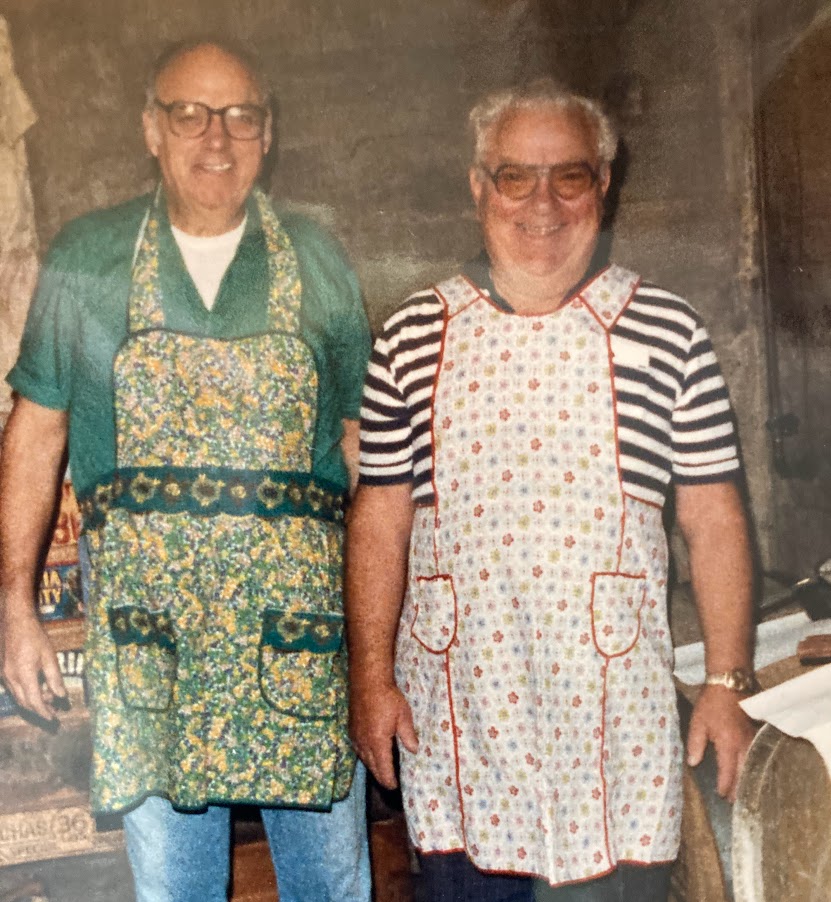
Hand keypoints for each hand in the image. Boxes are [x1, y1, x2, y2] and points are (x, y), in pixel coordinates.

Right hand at [1, 609, 65, 721]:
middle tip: (54, 712)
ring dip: (32, 702)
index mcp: (24, 675)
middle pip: (24, 703)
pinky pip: (14, 689)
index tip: (54, 719)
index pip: (34, 702)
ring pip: (18, 697)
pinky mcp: (3, 671)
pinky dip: (25, 693)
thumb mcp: (49, 656)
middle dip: (39, 710)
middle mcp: (11, 678)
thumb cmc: (34, 636)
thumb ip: (55, 678)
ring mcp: (4, 675)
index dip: (44, 712)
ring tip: (49, 700)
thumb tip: (61, 696)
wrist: (15, 621)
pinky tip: (37, 689)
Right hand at [349, 681, 417, 788]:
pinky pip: (358, 748)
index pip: (383, 768)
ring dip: (372, 766)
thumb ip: (408, 735)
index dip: (389, 780)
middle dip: (380, 776)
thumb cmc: (388, 697)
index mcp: (378, 742)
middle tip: (389, 783)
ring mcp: (356, 736)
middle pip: (372, 766)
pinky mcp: (352, 728)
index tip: (394, 787)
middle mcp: (364, 743)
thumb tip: (414, 751)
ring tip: (381, 771)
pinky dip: (365, 755)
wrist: (367, 681)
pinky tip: (370, 754)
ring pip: (363, 758)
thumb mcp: (403, 716)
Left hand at [686, 684, 755, 801]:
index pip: (728, 772)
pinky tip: (749, 772)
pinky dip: (752, 767)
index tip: (720, 795)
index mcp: (728, 744)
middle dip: (739, 789)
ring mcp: (752, 740)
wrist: (730, 683)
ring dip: (747, 779)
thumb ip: (695, 744)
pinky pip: (756, 756)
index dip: (724, 786)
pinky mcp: (756, 734)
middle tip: (733, 802)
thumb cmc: (711, 702)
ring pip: (751, 766)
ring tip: (742, 792)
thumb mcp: (698, 722)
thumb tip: (693, 763)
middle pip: (743, 773)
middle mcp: (743, 745)